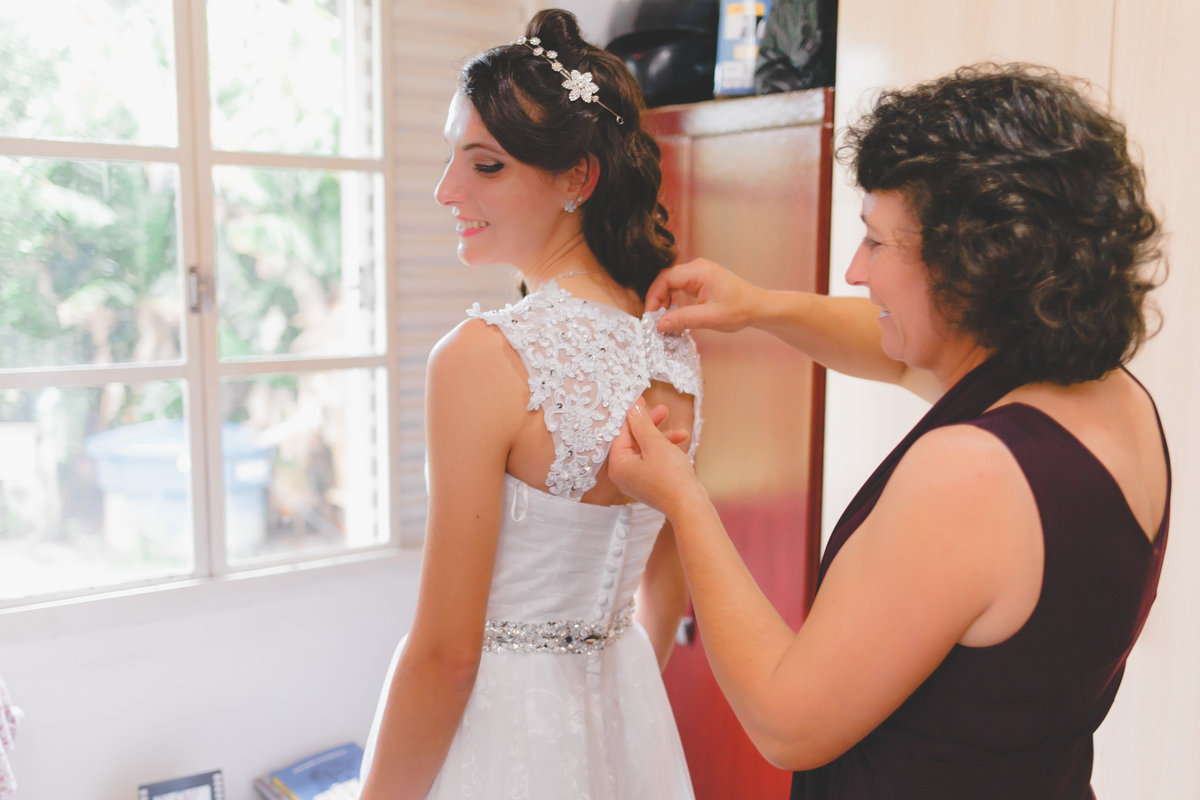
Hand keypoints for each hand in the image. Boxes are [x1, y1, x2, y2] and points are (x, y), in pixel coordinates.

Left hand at [610, 399, 707, 518]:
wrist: (689, 506)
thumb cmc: (670, 478)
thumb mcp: (654, 444)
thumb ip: (642, 424)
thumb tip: (633, 409)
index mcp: (618, 466)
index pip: (621, 434)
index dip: (632, 416)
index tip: (641, 402)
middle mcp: (624, 474)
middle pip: (634, 441)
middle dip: (651, 426)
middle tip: (663, 410)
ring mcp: (638, 481)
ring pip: (648, 451)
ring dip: (664, 439)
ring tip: (683, 432)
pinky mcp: (652, 484)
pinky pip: (655, 461)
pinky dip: (667, 452)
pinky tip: (683, 448)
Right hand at [645, 258, 762, 333]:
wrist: (758, 307)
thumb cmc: (740, 310)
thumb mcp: (711, 318)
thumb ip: (684, 319)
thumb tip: (659, 324)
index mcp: (700, 272)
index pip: (666, 278)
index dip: (654, 296)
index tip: (651, 315)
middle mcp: (698, 268)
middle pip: (666, 279)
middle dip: (657, 299)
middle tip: (655, 319)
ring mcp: (699, 273)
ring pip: (671, 283)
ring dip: (665, 300)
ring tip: (665, 318)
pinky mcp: (701, 280)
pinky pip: (680, 287)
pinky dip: (674, 300)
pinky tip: (676, 314)